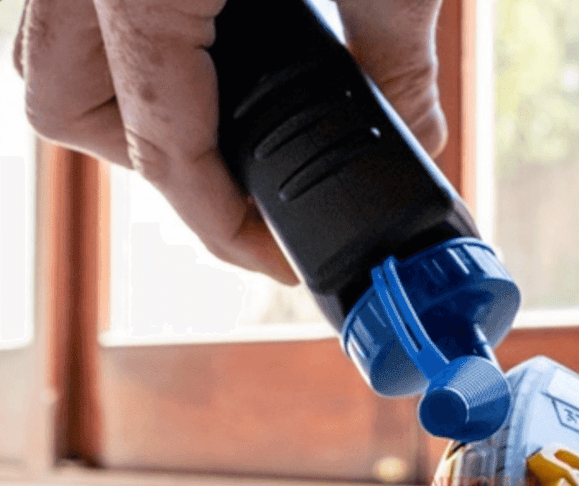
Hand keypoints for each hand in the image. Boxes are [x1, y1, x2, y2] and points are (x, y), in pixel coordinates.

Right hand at [13, 0, 445, 280]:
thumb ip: (397, 52)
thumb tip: (417, 139)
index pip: (165, 149)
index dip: (226, 229)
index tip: (281, 260)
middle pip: (66, 105)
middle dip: (155, 167)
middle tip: (240, 180)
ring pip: (53, 53)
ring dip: (128, 106)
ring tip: (216, 127)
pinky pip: (84, 7)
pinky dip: (134, 48)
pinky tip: (205, 54)